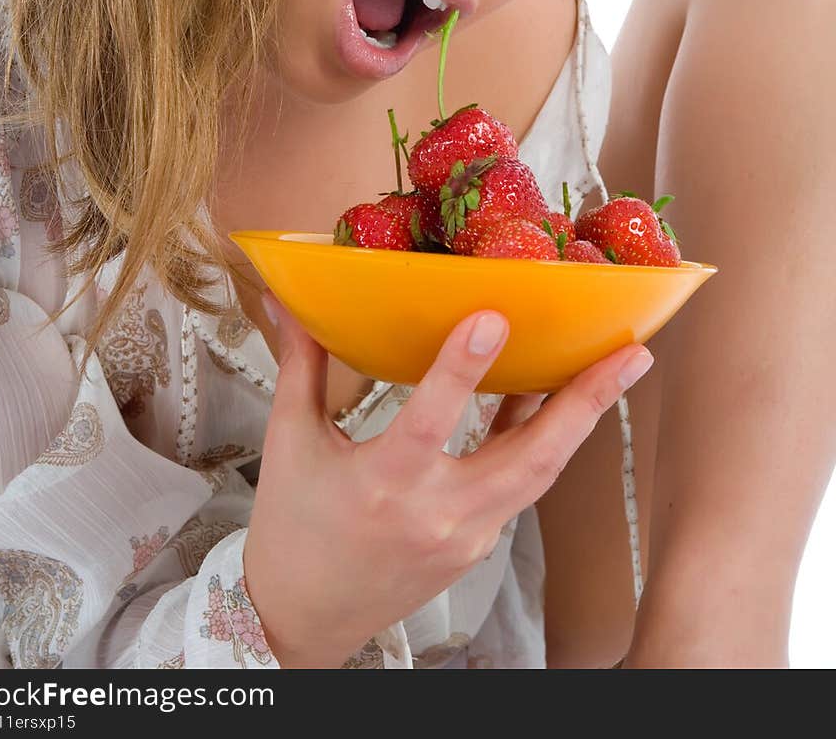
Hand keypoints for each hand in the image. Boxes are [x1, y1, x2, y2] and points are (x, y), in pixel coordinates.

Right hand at [243, 299, 652, 667]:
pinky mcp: (477, 545)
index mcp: (382, 485)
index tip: (492, 319)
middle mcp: (436, 515)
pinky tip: (555, 398)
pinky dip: (543, 440)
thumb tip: (290, 302)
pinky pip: (521, 486)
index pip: (430, 421)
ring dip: (583, 420)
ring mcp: (466, 536)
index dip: (462, 370)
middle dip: (585, 404)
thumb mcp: (289, 443)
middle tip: (630, 354)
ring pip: (540, 475)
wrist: (301, 619)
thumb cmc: (292, 531)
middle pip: (529, 460)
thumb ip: (301, 365)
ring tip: (620, 369)